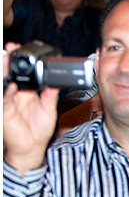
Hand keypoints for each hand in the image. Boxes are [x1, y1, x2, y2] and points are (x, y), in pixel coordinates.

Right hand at [3, 43, 58, 172]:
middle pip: (10, 74)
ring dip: (4, 72)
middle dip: (8, 61)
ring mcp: (8, 101)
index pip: (23, 73)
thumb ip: (50, 93)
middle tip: (10, 49)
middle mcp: (15, 94)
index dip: (20, 61)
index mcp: (27, 91)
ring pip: (4, 84)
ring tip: (7, 61)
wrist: (33, 147)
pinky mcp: (4, 111)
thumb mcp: (49, 107)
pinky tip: (11, 85)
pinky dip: (7, 92)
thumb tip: (55, 80)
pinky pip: (4, 100)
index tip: (20, 49)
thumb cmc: (40, 128)